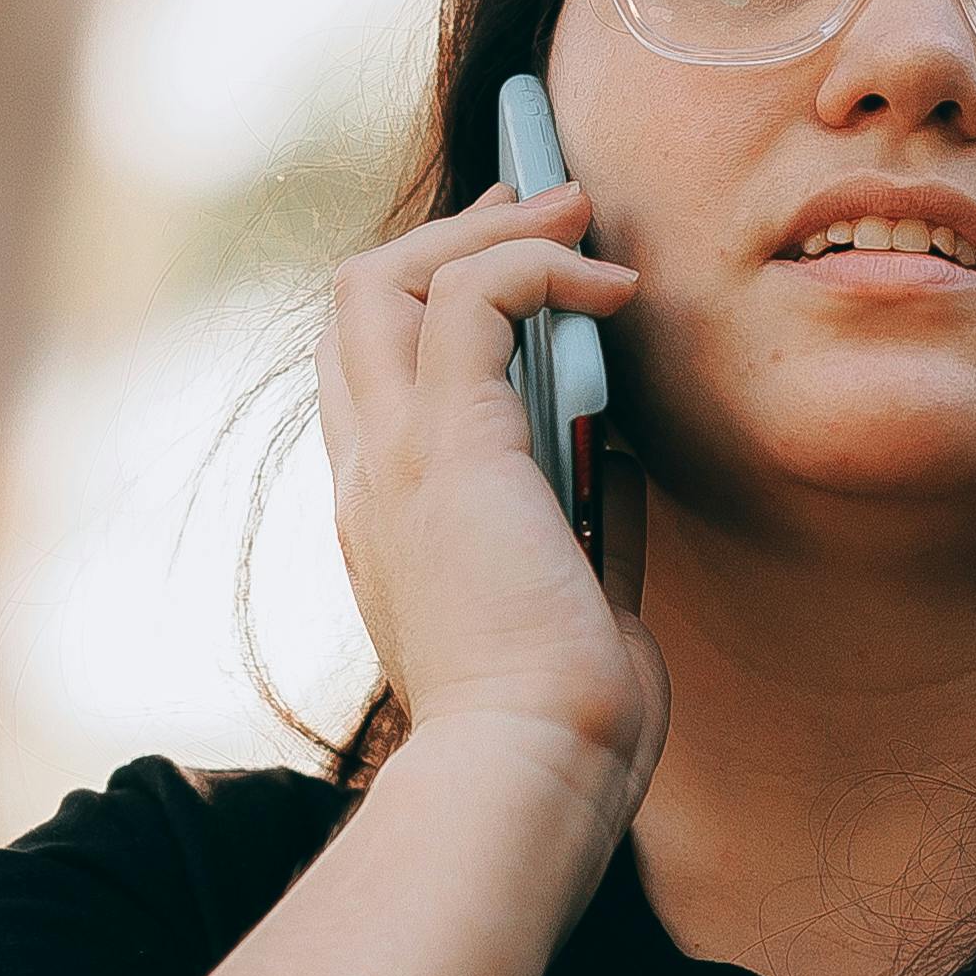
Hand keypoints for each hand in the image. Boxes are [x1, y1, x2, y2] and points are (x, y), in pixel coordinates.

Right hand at [314, 178, 667, 805]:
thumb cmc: (563, 719)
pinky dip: (539, 265)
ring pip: (388, 277)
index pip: (376, 367)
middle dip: (454, 231)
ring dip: (492, 227)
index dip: (442, 294)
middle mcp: (370, 475)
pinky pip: (470, 298)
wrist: (531, 774)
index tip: (532, 262)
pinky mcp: (447, 449)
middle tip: (549, 202)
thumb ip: (586, 525)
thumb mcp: (581, 598)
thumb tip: (616, 464)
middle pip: (359, 300)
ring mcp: (393, 459)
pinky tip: (612, 288)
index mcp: (391, 514)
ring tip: (578, 212)